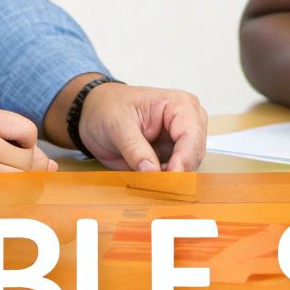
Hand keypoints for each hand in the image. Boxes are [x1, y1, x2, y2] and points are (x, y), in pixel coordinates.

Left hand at [78, 84, 208, 171]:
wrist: (95, 113)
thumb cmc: (108, 108)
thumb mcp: (117, 125)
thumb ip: (135, 149)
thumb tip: (152, 172)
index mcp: (179, 105)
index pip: (191, 135)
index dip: (184, 158)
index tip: (172, 177)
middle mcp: (187, 122)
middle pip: (194, 154)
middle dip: (178, 171)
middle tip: (157, 184)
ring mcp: (180, 140)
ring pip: (187, 167)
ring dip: (170, 178)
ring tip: (148, 180)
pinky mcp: (170, 156)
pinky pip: (174, 174)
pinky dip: (164, 181)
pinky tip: (149, 181)